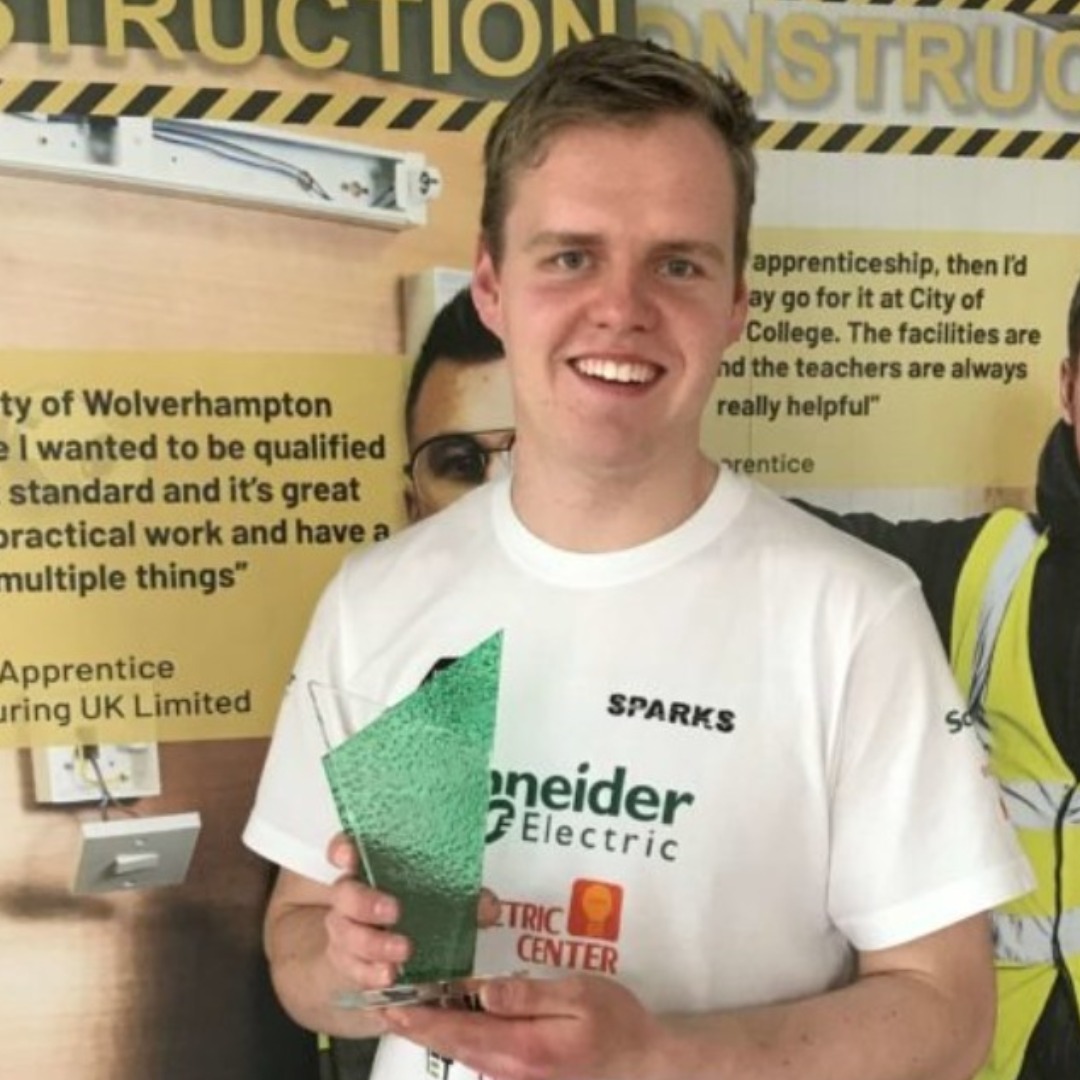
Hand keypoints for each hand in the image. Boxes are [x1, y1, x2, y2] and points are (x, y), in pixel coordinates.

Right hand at [322, 833, 501, 992]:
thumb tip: (488, 907)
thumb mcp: (444, 901)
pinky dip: (370, 974)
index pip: (345, 850)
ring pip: (346, 936)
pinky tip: (387, 978)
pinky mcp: (348, 964)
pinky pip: (352, 970)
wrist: (392, 954)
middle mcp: (351, 898)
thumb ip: (465, 902)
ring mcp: (346, 932)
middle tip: (395, 911)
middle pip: (344, 895)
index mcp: (370, 870)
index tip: (350, 854)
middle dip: (365, 902)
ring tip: (401, 955)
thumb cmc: (417, 913)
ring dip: (374, 945)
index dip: (342, 849)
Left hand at [384, 973, 664, 1079]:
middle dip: (417, 1025)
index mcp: (520, 1046)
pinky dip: (458, 1038)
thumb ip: (528, 995)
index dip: (422, 1017)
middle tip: (382, 1004)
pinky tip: (450, 1020)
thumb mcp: (578, 997)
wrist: (644, 1063)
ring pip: (463, 1052)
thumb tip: (483, 990)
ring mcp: (516, 1076)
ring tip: (405, 1008)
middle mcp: (510, 1068)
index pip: (459, 1031)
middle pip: (452, 1045)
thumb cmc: (616, 1022)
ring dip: (434, 1032)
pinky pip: (481, 1056)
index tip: (391, 1003)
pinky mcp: (525, 1073)